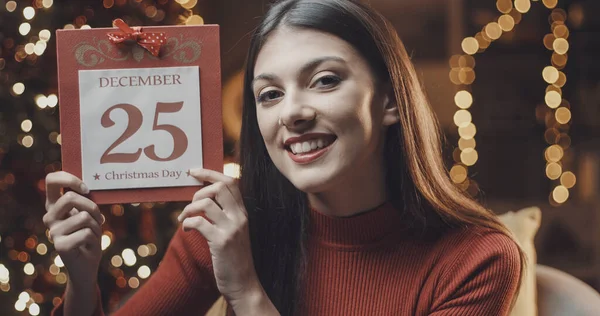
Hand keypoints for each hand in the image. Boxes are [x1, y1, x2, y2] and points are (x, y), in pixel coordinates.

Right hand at [43, 171, 103, 288]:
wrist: (86, 265)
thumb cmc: (89, 235)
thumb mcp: (88, 214)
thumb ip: (85, 201)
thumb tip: (88, 187)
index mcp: (55, 206)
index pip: (51, 181)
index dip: (69, 179)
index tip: (86, 189)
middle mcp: (50, 217)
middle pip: (70, 197)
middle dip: (92, 207)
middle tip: (98, 218)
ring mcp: (53, 232)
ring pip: (84, 216)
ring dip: (96, 226)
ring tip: (92, 234)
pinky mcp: (60, 246)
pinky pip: (86, 233)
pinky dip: (95, 238)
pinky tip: (89, 245)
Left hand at [178, 168, 267, 310]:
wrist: (243, 283)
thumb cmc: (234, 258)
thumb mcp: (235, 231)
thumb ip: (225, 215)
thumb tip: (202, 199)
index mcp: (243, 212)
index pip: (230, 182)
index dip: (210, 173)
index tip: (194, 172)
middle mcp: (240, 217)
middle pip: (220, 187)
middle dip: (199, 190)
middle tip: (190, 204)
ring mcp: (231, 229)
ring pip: (207, 202)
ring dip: (189, 208)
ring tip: (184, 218)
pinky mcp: (221, 242)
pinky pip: (199, 222)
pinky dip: (188, 223)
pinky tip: (187, 230)